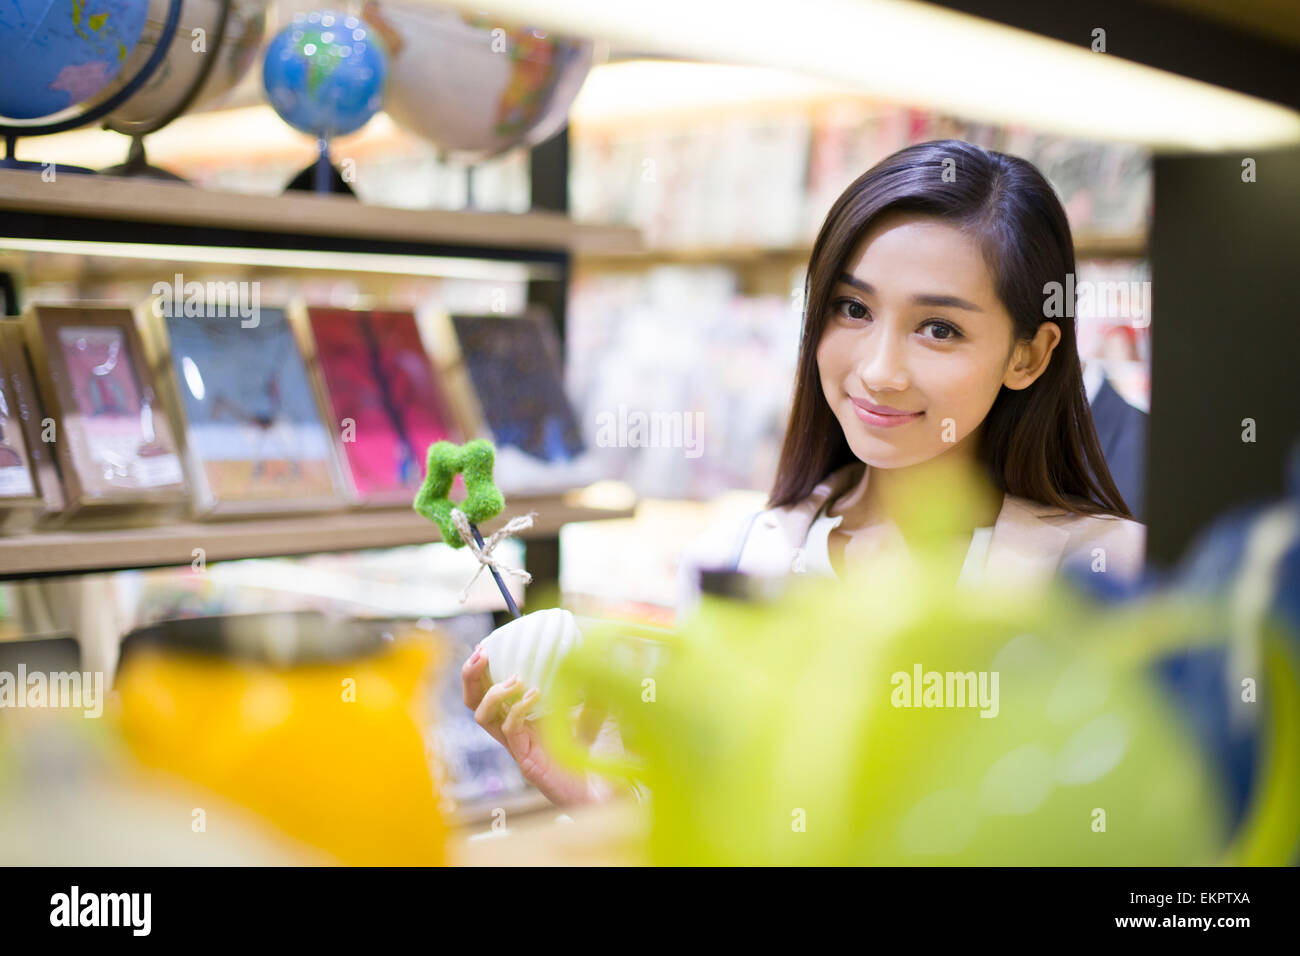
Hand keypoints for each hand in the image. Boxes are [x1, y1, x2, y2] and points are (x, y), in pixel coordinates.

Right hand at [461, 610, 616, 806]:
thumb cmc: (592, 754)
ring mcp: (516, 746)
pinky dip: (519, 708)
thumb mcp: (591, 710)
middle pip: (473, 702)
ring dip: (493, 692)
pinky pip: (510, 730)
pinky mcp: (525, 760)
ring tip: (515, 678)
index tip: (486, 644)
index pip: (486, 690)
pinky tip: (535, 694)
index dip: (479, 669)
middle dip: (471, 675)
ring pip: (482, 717)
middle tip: (481, 651)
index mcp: (519, 717)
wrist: (600, 791)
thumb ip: (588, 686)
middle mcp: (511, 731)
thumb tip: (595, 651)